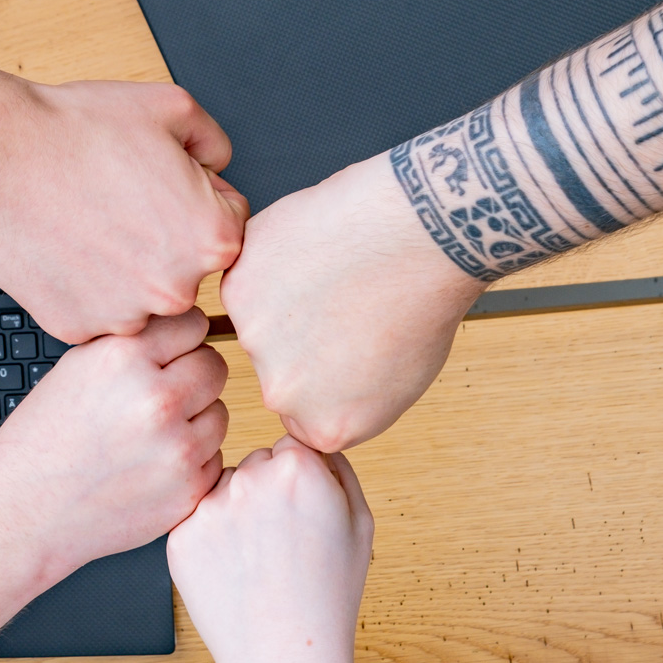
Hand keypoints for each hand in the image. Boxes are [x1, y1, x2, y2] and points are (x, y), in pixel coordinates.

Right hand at [0, 80, 249, 343]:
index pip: (227, 223)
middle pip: (185, 266)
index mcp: (213, 240)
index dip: (192, 195)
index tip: (156, 185)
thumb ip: (216, 143)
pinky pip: (95, 310)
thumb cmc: (75, 131)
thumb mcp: (173, 107)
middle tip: (118, 200)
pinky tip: (66, 246)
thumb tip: (219, 168)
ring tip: (89, 220)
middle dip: (161, 235)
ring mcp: (123, 317)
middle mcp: (176, 290)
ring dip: (123, 266)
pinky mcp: (76, 327)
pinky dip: (84, 285)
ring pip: (139, 293)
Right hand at [0, 308, 229, 581]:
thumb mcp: (76, 369)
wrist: (23, 514)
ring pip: (219, 413)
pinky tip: (150, 468)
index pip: (194, 323)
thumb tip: (186, 327)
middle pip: (214, 366)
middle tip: (157, 400)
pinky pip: (214, 458)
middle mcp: (155, 399)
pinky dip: (191, 463)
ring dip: (195, 422)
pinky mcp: (188, 489)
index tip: (166, 356)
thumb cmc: (43, 443)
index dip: (179, 340)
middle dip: (191, 378)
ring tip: (148, 437)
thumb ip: (134, 345)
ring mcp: (176, 448)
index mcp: (123, 358)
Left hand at [167, 437, 373, 662]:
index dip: (301, 481)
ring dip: (235, 513)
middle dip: (266, 492)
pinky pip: (196, 520)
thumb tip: (309, 436)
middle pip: (254, 464)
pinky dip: (210, 540)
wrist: (286, 658)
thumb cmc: (329, 593)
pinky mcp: (179, 537)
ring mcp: (209, 508)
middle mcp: (248, 479)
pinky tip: (233, 572)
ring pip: (222, 491)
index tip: (305, 514)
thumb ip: (336, 466)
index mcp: (298, 468)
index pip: (290, 445)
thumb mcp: (359, 522)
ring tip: (258, 561)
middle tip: (282, 543)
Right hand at [220, 152, 486, 450]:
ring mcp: (256, 339)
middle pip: (276, 366)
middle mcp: (284, 393)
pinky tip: (312, 248)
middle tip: (340, 300)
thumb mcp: (403, 380)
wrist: (414, 236)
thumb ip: (352, 399)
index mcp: (326, 426)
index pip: (302, 413)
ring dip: (284, 296)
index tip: (339, 345)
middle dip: (299, 335)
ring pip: (259, 317)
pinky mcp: (239, 287)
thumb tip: (332, 387)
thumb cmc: (423, 300)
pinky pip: (249, 274)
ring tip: (332, 270)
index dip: (322, 372)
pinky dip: (272, 259)